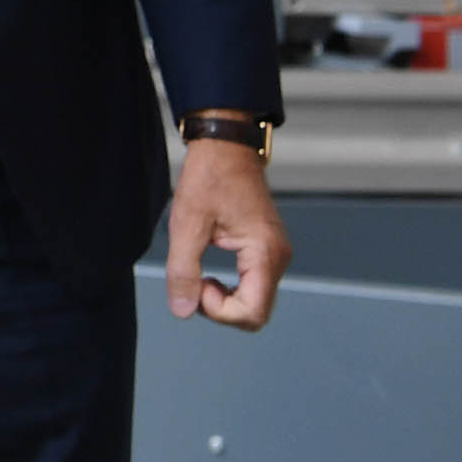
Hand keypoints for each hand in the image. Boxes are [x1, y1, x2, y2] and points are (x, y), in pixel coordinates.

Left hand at [165, 136, 291, 329]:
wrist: (225, 148)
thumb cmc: (209, 178)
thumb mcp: (187, 224)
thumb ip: (183, 270)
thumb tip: (183, 311)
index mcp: (265, 254)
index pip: (253, 313)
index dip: (219, 311)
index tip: (198, 283)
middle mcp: (278, 258)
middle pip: (255, 313)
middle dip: (220, 308)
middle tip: (194, 281)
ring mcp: (274, 255)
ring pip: (253, 302)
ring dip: (223, 299)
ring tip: (198, 274)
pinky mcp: (266, 251)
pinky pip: (251, 286)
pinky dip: (229, 288)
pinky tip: (208, 271)